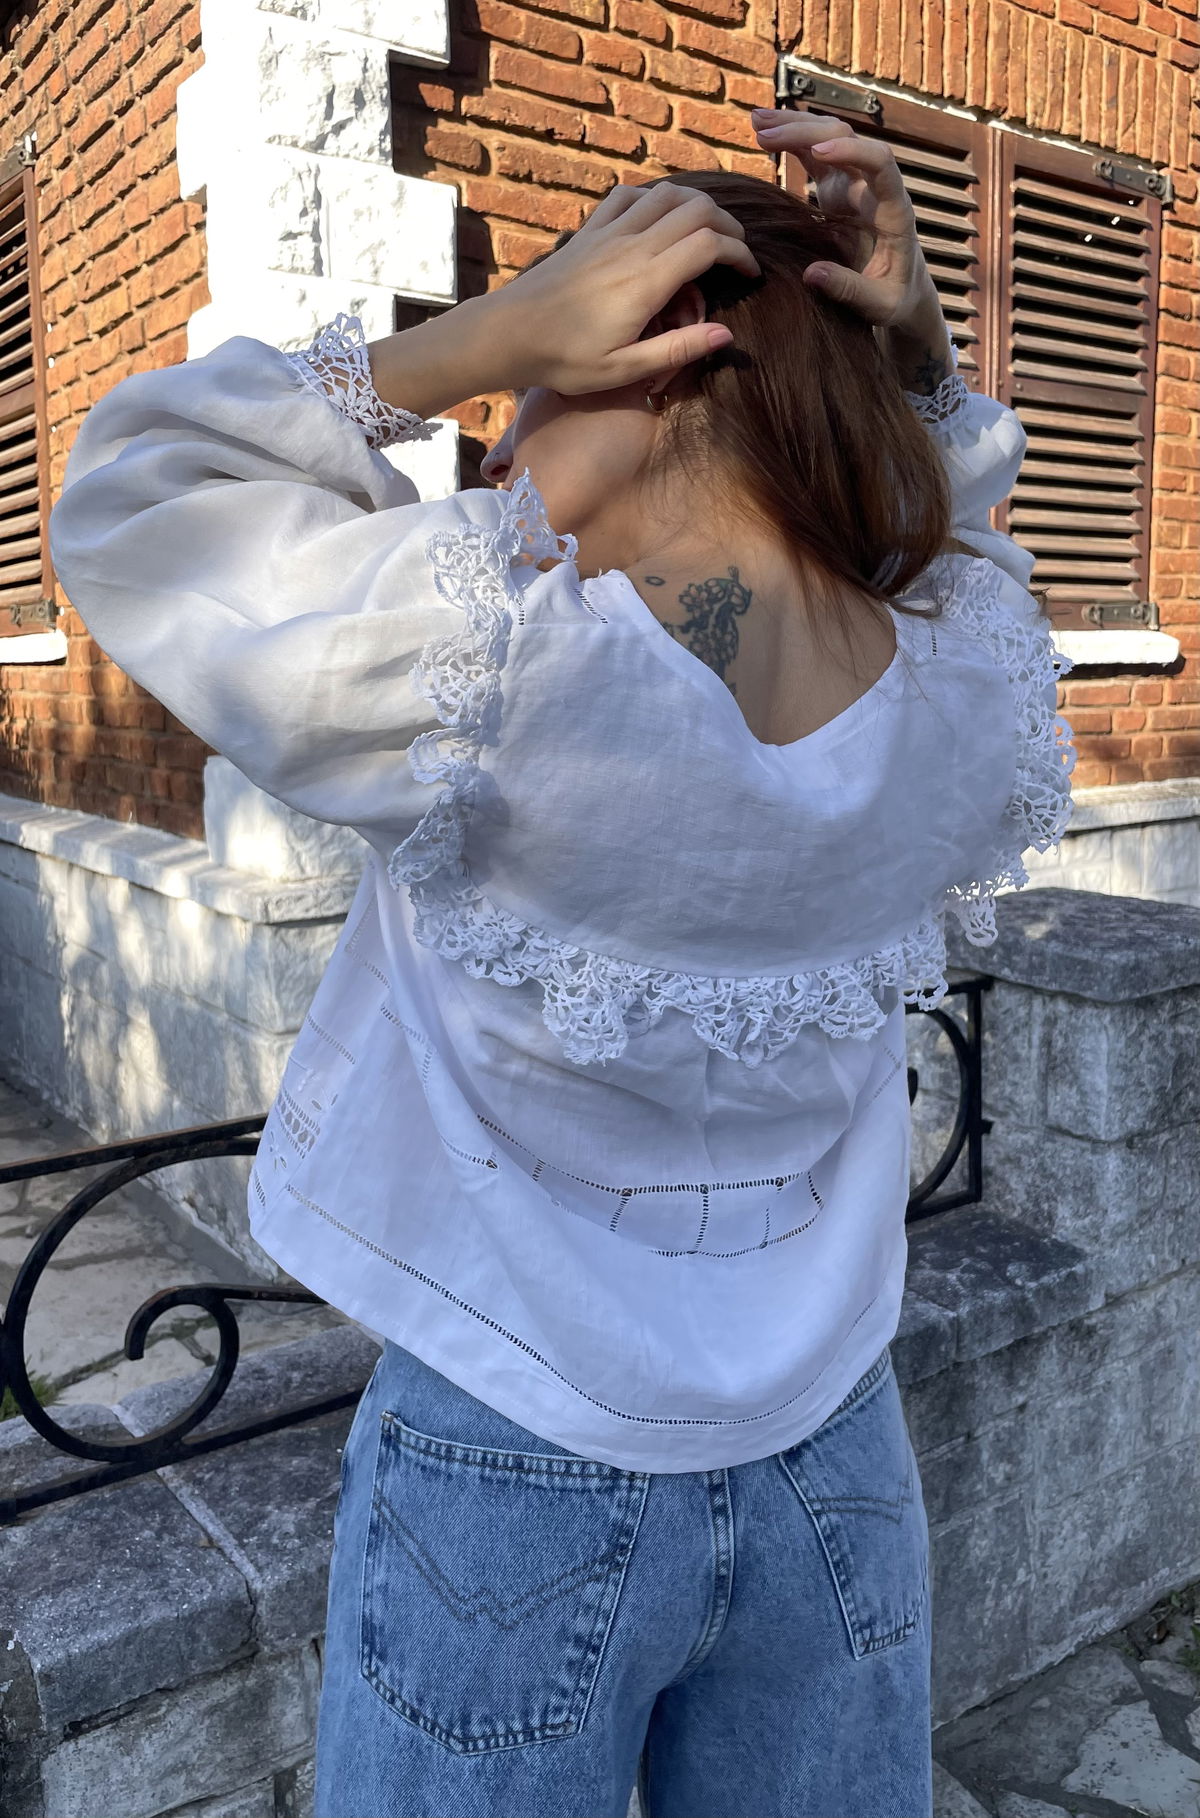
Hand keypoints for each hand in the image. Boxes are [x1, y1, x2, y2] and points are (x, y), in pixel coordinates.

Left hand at [491, 182, 761, 396]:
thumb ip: (677, 349)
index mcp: (646, 281)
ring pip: (667, 193)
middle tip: (736, 250)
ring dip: (696, 205)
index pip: (709, 244)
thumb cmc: (565, 359)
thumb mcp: (624, 369)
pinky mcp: (590, 230)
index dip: (739, 252)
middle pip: (697, 208)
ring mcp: (609, 232)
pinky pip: (630, 194)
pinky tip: (659, 218)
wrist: (510, 333)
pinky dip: (655, 196)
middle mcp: (631, 246)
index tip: (749, 273)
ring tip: (708, 230)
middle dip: (727, 224)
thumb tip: (726, 335)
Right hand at [749, 109, 941, 331]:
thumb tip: (811, 274)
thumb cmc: (896, 300)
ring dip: (794, 127)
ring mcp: (853, 185)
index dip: (852, 153)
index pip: (881, 163)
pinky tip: (765, 133)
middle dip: (808, 131)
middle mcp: (873, 188)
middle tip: (765, 135)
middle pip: (846, 139)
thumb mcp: (880, 305)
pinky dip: (791, 141)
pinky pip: (814, 155)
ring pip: (827, 138)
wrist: (901, 292)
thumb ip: (851, 290)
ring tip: (756, 122)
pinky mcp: (836, 190)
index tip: (819, 155)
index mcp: (893, 210)